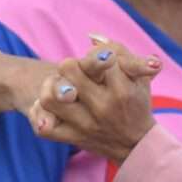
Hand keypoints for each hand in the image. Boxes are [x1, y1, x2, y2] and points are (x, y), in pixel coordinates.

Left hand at [29, 39, 158, 162]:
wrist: (136, 145)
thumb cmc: (136, 101)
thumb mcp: (139, 75)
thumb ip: (119, 50)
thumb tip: (91, 37)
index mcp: (123, 90)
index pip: (100, 56)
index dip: (99, 53)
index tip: (102, 58)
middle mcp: (103, 107)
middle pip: (69, 68)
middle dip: (71, 64)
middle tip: (75, 70)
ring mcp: (85, 125)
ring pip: (50, 97)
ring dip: (51, 86)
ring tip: (60, 86)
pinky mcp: (72, 138)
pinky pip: (44, 127)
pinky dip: (42, 114)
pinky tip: (53, 106)